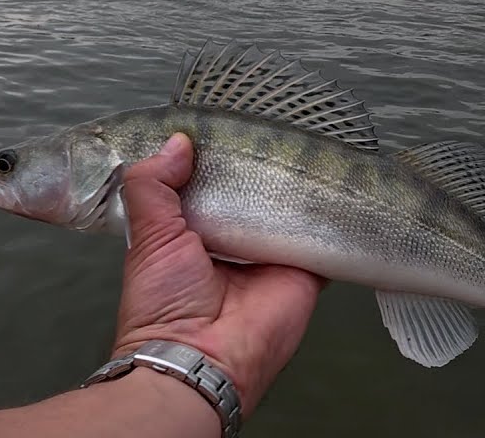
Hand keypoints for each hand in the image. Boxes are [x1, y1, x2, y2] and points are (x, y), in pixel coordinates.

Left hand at [109, 133, 325, 416]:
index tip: (223, 128)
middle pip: (253, 195)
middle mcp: (234, 241)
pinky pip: (325, 233)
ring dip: (296, 186)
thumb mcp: (148, 235)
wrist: (204, 356)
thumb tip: (178, 142)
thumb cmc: (165, 303)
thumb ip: (153, 186)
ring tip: (304, 146)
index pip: (208, 188)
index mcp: (193, 234)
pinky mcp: (306, 265)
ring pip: (289, 208)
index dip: (214, 162)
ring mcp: (272, 253)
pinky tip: (336, 182)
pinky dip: (332, 213)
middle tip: (269, 132)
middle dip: (259, 170)